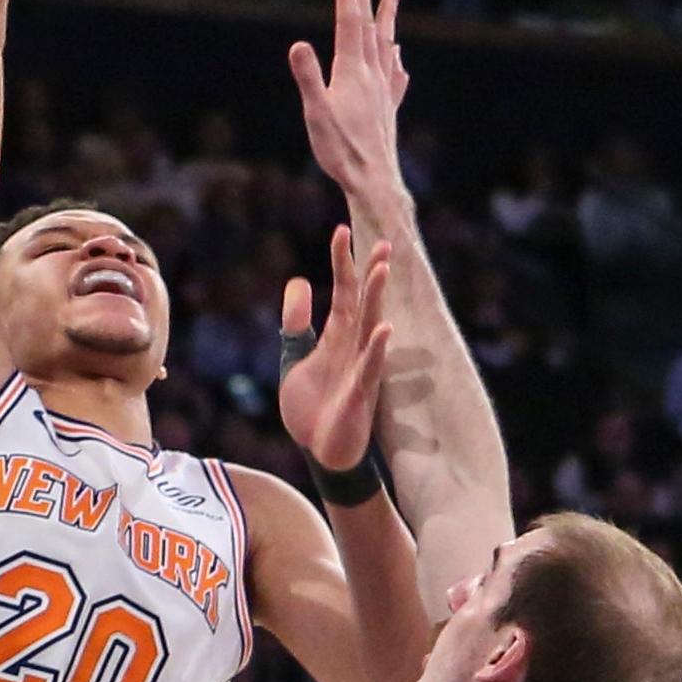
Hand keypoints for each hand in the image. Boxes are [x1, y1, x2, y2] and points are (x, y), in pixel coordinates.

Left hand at [277, 226, 393, 481]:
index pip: (343, 293)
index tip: (341, 229)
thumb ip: (297, 324)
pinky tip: (385, 329)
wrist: (319, 452)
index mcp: (338, 338)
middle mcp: (353, 349)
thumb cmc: (313, 408)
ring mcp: (358, 371)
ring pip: (370, 328)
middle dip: (372, 272)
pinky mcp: (359, 396)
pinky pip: (370, 369)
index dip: (341, 262)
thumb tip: (300, 282)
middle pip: (363, 303)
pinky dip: (376, 350)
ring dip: (377, 300)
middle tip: (384, 240)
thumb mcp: (296, 360)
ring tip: (383, 269)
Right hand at [288, 0, 408, 202]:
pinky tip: (397, 55)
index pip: (349, 22)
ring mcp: (383, 90)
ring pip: (386, 43)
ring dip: (386, 16)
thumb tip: (298, 44)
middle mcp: (372, 75)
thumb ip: (309, 77)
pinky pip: (394, 74)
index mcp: (352, 71)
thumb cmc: (341, 150)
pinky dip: (394, 56)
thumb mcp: (316, 113)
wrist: (373, 180)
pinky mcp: (387, 108)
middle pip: (369, 25)